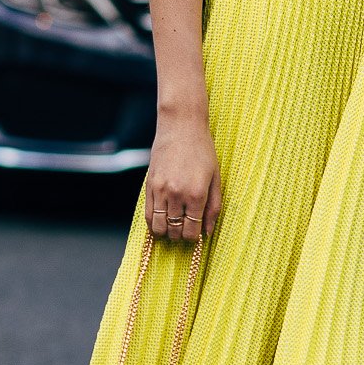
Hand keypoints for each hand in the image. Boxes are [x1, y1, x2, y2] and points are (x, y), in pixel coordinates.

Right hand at [146, 101, 222, 242]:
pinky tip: (161, 223)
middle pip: (175, 231)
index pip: (192, 231)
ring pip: (159, 226)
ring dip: (166, 233)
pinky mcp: (149, 186)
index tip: (195, 235)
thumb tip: (208, 232)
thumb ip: (214, 207)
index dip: (194, 238)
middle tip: (185, 231)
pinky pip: (148, 214)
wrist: (181, 127)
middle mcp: (177, 195)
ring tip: (173, 228)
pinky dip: (153, 224)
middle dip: (180, 236)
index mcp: (197, 194)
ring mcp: (161, 191)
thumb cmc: (203, 150)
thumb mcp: (215, 178)